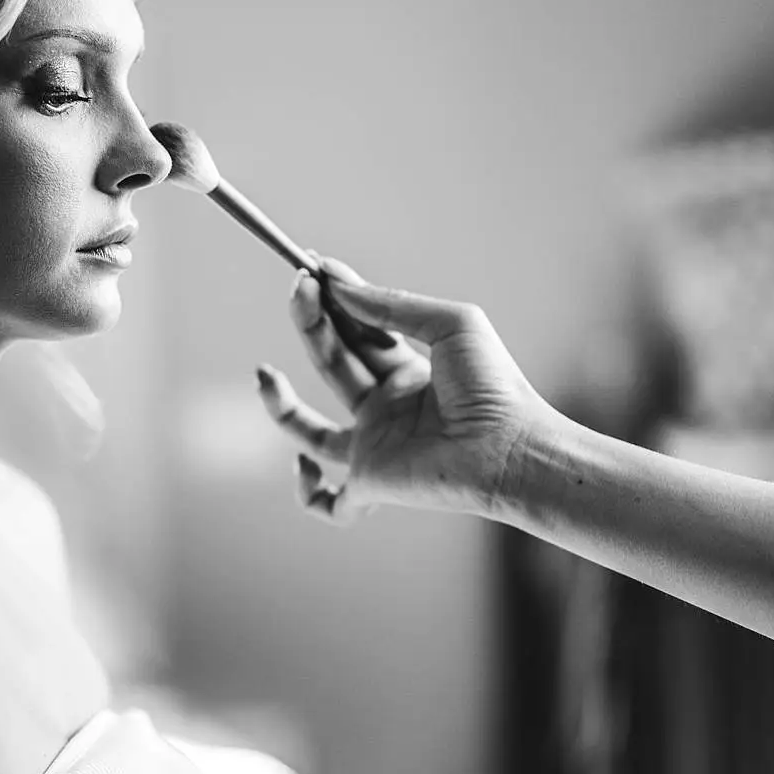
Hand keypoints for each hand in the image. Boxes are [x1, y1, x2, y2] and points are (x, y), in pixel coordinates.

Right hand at [254, 264, 552, 522]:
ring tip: (262, 373)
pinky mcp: (372, 486)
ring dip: (279, 405)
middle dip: (312, 324)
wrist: (512, 448)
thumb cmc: (494, 386)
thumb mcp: (449, 324)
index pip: (357, 332)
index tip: (312, 269)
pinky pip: (329, 505)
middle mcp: (388, 409)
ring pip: (312, 433)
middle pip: (332, 363)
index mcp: (409, 372)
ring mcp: (376, 449)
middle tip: (298, 288)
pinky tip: (304, 463)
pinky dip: (306, 490)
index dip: (334, 301)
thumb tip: (339, 286)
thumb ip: (393, 305)